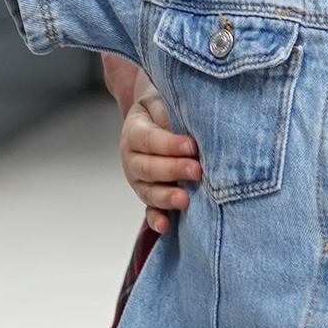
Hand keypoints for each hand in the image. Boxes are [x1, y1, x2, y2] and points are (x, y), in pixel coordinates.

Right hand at [119, 77, 199, 230]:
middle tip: (196, 171)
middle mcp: (131, 158)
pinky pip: (149, 209)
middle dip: (173, 170)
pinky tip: (165, 226)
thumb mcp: (164, 102)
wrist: (154, 117)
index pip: (149, 139)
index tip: (192, 146)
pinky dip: (156, 219)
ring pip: (148, 191)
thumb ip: (171, 114)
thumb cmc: (164, 109)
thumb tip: (189, 130)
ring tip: (185, 200)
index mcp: (134, 131)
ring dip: (166, 197)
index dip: (169, 144)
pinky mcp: (149, 194)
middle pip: (148, 167)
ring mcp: (138, 180)